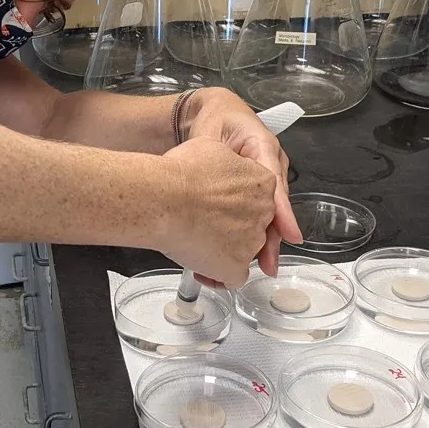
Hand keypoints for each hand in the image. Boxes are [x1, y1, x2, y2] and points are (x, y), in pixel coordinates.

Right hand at [158, 137, 278, 288]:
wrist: (164, 199)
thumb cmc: (180, 173)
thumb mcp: (210, 149)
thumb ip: (227, 163)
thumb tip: (219, 167)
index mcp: (262, 182)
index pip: (255, 196)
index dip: (234, 201)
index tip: (217, 203)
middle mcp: (263, 213)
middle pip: (252, 224)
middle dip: (231, 226)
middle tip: (204, 222)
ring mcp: (252, 242)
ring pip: (243, 252)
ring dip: (224, 251)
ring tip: (196, 244)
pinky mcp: (236, 266)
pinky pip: (232, 278)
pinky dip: (217, 276)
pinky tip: (201, 269)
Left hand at [184, 88, 301, 277]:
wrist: (214, 113)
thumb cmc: (215, 120)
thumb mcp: (212, 132)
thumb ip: (214, 150)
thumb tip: (215, 173)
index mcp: (264, 146)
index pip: (273, 181)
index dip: (280, 211)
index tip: (289, 233)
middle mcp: (272, 163)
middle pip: (276, 204)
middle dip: (275, 235)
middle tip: (270, 262)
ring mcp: (268, 176)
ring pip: (271, 211)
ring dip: (268, 239)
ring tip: (266, 264)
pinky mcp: (259, 187)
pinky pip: (263, 211)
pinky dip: (257, 231)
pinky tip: (254, 252)